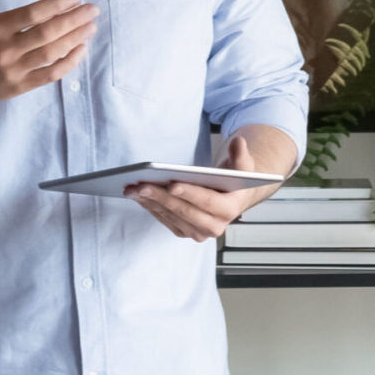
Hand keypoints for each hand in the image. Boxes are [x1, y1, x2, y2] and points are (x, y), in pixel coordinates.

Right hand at [0, 0, 96, 108]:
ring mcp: (14, 70)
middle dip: (73, 20)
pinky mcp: (20, 86)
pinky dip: (69, 63)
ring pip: (52, 53)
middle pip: (46, 33)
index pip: (32, 14)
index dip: (56, 5)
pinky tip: (82, 50)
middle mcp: (5, 49)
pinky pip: (50, 74)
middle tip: (92, 10)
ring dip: (75, 39)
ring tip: (91, 27)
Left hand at [126, 132, 287, 241]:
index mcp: (230, 210)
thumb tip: (238, 141)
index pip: (207, 201)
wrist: (231, 196)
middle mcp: (214, 227)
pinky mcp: (185, 231)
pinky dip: (150, 207)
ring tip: (132, 189)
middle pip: (184, 211)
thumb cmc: (234, 179)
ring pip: (170, 216)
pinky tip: (138, 195)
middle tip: (141, 185)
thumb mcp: (242, 164)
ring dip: (150, 203)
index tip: (171, 184)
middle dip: (161, 197)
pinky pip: (164, 220)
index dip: (189, 193)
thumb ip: (241, 154)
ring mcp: (198, 232)